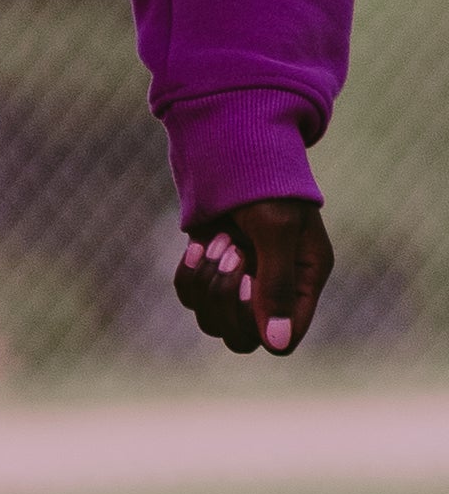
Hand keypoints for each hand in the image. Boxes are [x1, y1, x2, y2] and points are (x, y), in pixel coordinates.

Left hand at [174, 197, 332, 359]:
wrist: (233, 148)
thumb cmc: (267, 185)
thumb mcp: (277, 230)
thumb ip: (277, 286)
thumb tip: (277, 345)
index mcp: (305, 281)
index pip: (284, 339)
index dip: (258, 321)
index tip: (249, 280)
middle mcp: (274, 288)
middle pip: (242, 338)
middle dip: (225, 299)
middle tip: (232, 250)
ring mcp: (240, 281)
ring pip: (211, 321)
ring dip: (206, 282)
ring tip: (220, 239)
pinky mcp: (209, 270)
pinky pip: (190, 297)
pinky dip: (189, 274)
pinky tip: (198, 242)